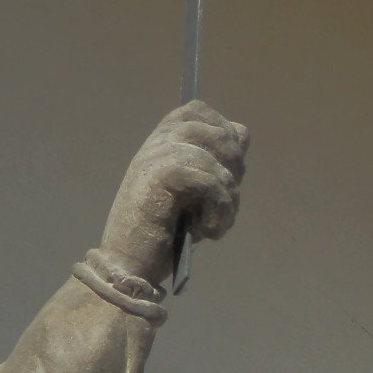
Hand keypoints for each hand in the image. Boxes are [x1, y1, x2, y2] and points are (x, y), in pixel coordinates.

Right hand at [97, 102, 248, 285]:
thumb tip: (241, 131)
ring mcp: (157, 156)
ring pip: (217, 161)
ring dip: (228, 200)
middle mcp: (158, 142)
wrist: (130, 262)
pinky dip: (219, 211)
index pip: (199, 110)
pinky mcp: (160, 176)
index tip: (226, 171)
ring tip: (214, 224)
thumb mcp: (200, 194)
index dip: (223, 133)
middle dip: (233, 169)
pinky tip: (207, 231)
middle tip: (222, 202)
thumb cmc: (165, 232)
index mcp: (163, 141)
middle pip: (217, 132)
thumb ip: (218, 162)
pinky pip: (210, 181)